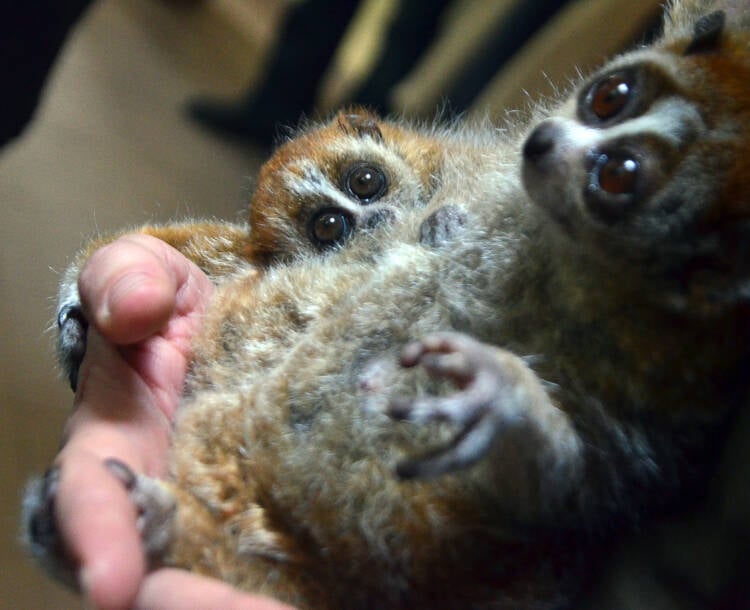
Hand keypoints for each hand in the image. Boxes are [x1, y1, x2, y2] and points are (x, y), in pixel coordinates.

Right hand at [49, 235, 292, 609]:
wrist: (230, 325)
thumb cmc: (170, 309)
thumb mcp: (144, 276)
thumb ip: (126, 279)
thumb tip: (135, 307)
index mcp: (112, 444)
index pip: (90, 499)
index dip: (97, 541)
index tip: (113, 586)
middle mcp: (157, 498)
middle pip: (157, 578)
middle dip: (197, 607)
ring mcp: (212, 518)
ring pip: (217, 585)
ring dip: (250, 608)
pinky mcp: (263, 522)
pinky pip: (276, 569)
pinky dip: (300, 589)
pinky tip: (347, 594)